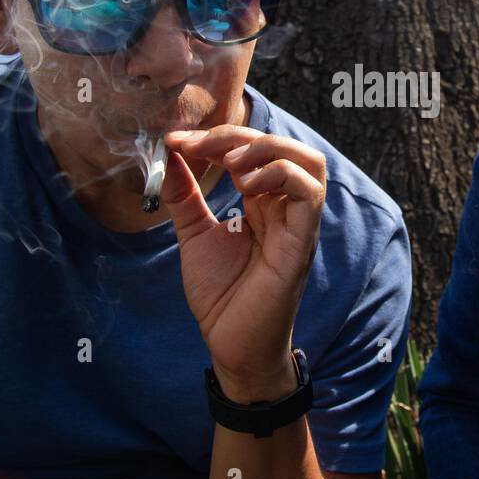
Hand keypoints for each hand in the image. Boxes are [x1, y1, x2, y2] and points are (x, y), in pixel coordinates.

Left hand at [161, 125, 326, 402]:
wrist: (231, 343)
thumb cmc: (221, 295)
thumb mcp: (194, 234)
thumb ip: (185, 195)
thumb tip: (168, 154)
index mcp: (263, 202)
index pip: (253, 149)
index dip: (215, 137)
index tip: (175, 142)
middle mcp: (285, 207)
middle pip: (283, 146)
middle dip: (238, 135)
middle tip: (197, 145)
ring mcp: (298, 223)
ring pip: (309, 162)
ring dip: (268, 149)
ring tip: (229, 161)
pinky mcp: (302, 242)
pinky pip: (310, 194)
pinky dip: (280, 175)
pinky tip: (246, 185)